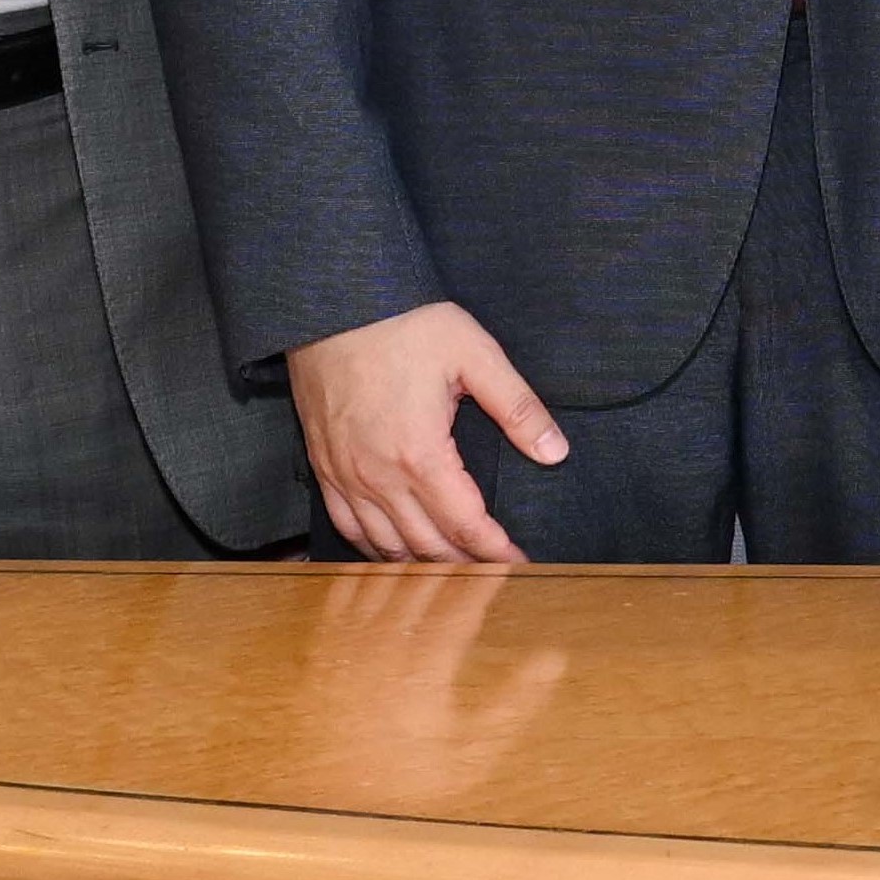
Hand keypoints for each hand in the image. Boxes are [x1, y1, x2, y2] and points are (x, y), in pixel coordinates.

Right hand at [289, 298, 562, 564]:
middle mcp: (378, 477)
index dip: (496, 551)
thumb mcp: (475, 355)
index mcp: (420, 454)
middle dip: (464, 569)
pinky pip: (346, 527)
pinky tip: (394, 555)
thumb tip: (555, 451)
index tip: (520, 564)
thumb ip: (517, 407)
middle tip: (495, 577)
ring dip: (421, 567)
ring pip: (384, 546)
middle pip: (426, 546)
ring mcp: (345, 476)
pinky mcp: (323, 466)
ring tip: (454, 576)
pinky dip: (374, 551)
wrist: (334, 302)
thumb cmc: (406, 324)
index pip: (465, 525)